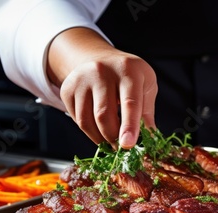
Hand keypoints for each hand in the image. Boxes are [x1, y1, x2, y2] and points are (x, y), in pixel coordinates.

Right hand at [47, 27, 156, 148]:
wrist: (100, 58)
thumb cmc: (129, 75)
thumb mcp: (146, 85)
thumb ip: (148, 112)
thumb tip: (150, 139)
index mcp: (128, 70)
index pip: (129, 102)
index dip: (129, 126)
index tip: (128, 145)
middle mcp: (101, 71)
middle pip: (104, 115)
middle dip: (113, 138)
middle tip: (121, 148)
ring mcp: (81, 79)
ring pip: (87, 120)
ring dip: (100, 139)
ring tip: (111, 143)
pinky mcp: (67, 89)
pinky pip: (77, 119)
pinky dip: (89, 132)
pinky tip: (98, 129)